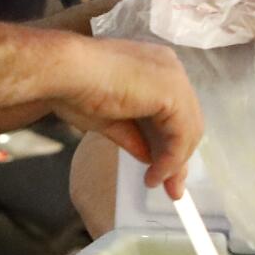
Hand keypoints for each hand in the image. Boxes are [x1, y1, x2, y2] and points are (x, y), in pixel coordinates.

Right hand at [49, 35, 203, 198]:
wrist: (65, 74)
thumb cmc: (76, 89)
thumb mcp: (111, 120)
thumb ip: (135, 136)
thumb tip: (150, 157)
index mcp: (154, 67)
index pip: (174, 111)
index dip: (172, 144)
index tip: (165, 173)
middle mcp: (170, 67)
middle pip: (187, 120)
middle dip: (179, 158)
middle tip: (171, 188)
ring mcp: (174, 78)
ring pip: (189, 129)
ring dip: (174, 162)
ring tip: (156, 182)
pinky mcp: (172, 93)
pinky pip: (182, 135)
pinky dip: (171, 160)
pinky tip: (155, 175)